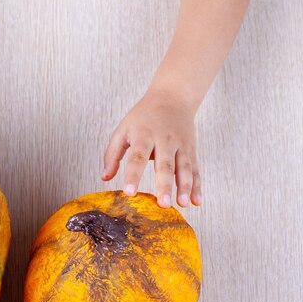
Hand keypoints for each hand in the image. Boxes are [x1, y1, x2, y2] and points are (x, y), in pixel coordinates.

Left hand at [101, 89, 201, 207]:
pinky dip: (197, 186)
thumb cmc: (143, 117)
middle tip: (162, 204)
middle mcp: (164, 140)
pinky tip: (196, 201)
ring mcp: (180, 145)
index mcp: (144, 135)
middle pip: (165, 165)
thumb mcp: (123, 130)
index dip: (133, 175)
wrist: (172, 97)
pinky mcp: (191, 150)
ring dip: (185, 187)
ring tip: (183, 204)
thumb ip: (112, 154)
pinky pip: (195, 169)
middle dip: (164, 185)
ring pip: (184, 168)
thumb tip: (105, 177)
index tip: (129, 192)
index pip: (137, 157)